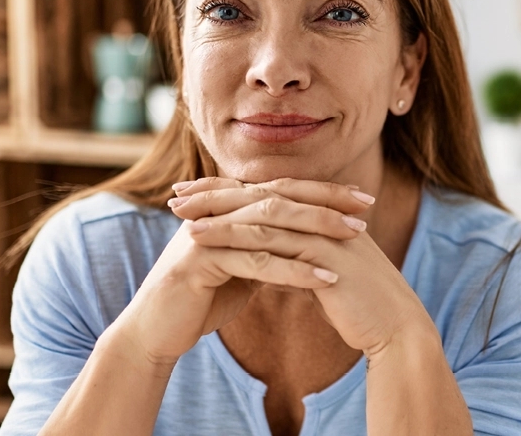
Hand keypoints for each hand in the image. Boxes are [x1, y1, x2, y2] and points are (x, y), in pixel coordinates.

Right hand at [116, 178, 366, 366]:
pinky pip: (255, 262)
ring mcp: (206, 232)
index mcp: (225, 208)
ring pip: (270, 224)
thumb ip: (263, 250)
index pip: (280, 190)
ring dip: (317, 231)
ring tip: (356, 238)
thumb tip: (298, 244)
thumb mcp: (238, 269)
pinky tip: (325, 278)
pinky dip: (293, 269)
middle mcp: (215, 211)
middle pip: (278, 198)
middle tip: (365, 209)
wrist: (155, 331)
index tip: (360, 198)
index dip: (320, 190)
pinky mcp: (200, 260)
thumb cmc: (198, 300)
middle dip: (325, 202)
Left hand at [169, 177, 433, 356]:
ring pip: (263, 213)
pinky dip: (233, 237)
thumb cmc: (364, 309)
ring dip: (218, 212)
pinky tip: (203, 240)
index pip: (271, 192)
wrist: (398, 333)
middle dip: (218, 190)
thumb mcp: (330, 274)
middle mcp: (326, 215)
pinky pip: (271, 241)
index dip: (234, 188)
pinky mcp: (323, 256)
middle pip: (263, 193)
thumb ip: (306, 259)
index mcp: (327, 215)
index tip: (197, 190)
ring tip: (179, 213)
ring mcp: (326, 232)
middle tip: (179, 191)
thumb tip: (280, 262)